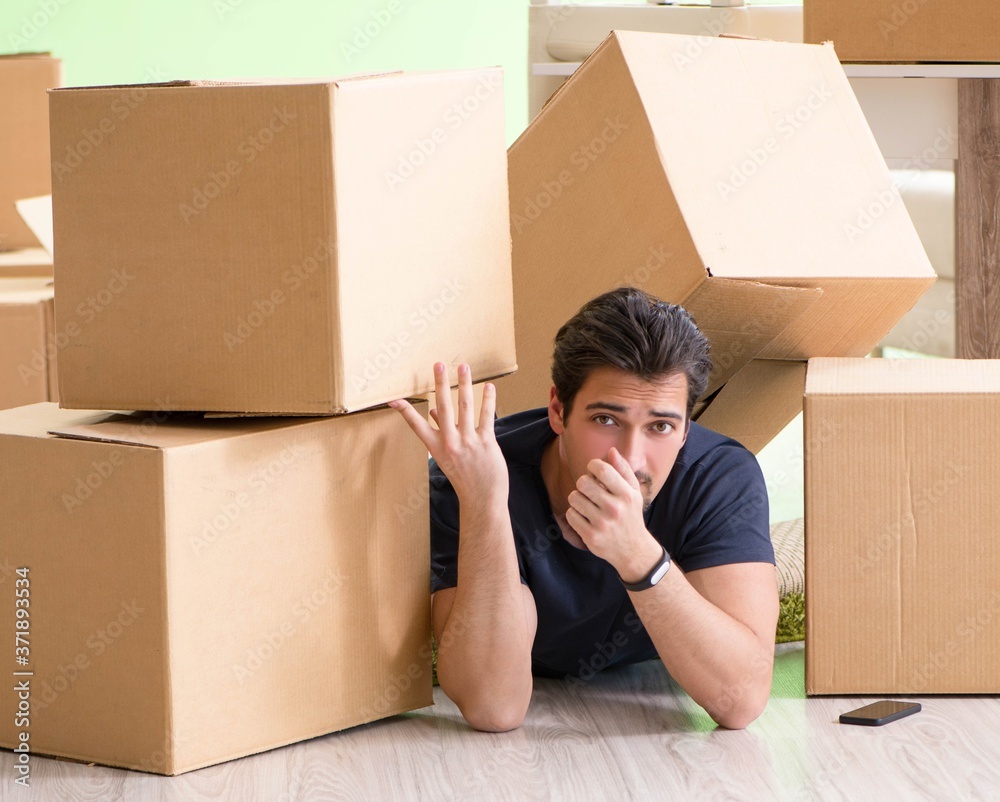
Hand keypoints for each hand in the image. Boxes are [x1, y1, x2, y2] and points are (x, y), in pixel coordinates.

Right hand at [389, 362, 507, 507]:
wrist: (481, 499)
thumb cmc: (464, 477)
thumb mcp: (447, 457)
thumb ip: (441, 432)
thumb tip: (434, 411)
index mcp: (436, 447)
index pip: (416, 425)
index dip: (405, 411)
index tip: (393, 397)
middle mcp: (449, 443)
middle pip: (443, 407)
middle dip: (439, 384)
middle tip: (438, 364)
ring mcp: (468, 442)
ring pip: (465, 407)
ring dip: (464, 384)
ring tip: (463, 367)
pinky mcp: (486, 443)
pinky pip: (486, 417)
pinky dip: (488, 400)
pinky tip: (489, 387)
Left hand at [565, 448, 661, 580]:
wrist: (632, 550)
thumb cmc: (631, 515)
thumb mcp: (634, 492)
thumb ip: (623, 470)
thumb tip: (611, 451)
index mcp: (626, 494)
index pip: (601, 469)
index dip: (592, 466)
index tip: (593, 471)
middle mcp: (614, 508)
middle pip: (582, 482)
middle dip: (583, 483)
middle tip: (589, 490)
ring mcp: (602, 523)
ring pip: (574, 497)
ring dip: (578, 499)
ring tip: (588, 504)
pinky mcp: (590, 536)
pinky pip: (570, 514)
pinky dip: (575, 514)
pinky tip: (585, 517)